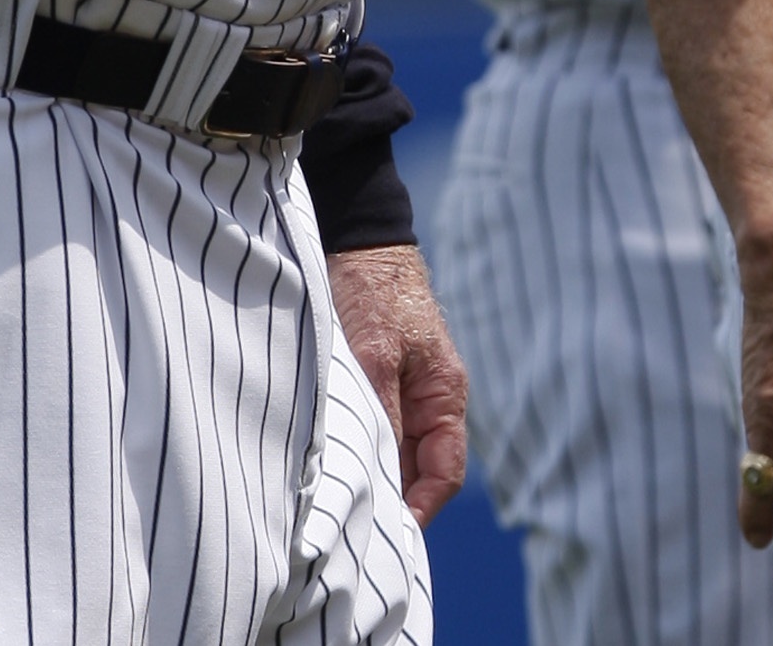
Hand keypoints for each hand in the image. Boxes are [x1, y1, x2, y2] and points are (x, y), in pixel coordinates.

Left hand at [326, 244, 467, 524]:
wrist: (357, 239)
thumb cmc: (372, 290)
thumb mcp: (375, 354)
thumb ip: (383, 414)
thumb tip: (379, 476)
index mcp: (444, 396)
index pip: (443, 473)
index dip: (419, 510)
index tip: (388, 534)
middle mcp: (428, 401)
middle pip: (416, 471)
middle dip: (390, 500)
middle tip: (352, 528)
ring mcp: (402, 393)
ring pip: (391, 453)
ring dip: (369, 473)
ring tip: (336, 502)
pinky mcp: (375, 383)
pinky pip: (372, 430)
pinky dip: (355, 448)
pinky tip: (328, 464)